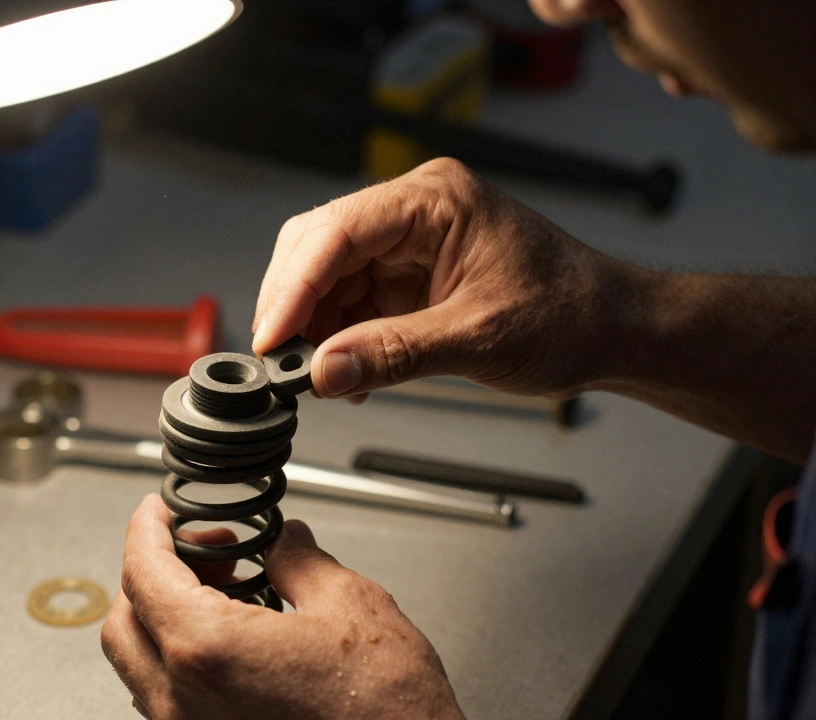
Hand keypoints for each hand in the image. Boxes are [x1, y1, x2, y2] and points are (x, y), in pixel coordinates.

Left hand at [100, 494, 465, 719]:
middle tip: (206, 550)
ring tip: (224, 593)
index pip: (141, 571)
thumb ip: (300, 562)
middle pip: (124, 620)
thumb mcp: (350, 605)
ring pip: (139, 665)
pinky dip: (181, 660)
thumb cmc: (388, 713)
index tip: (158, 511)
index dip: (147, 528)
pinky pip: (166, 700)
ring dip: (164, 618)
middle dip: (152, 572)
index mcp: (206, 650)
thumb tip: (285, 543)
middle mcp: (181, 702)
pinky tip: (232, 642)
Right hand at [252, 158, 638, 402]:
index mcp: (435, 200)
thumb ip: (394, 353)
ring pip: (327, 276)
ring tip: (319, 377)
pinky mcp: (409, 274)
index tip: (272, 335)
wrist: (614, 328)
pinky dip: (339, 338)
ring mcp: (409, 241)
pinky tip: (346, 373)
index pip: (338, 232)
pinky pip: (352, 300)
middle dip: (294, 304)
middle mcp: (415, 210)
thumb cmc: (571, 313)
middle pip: (319, 247)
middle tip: (280, 358)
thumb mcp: (479, 338)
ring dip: (315, 327)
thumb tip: (323, 370)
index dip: (294, 286)